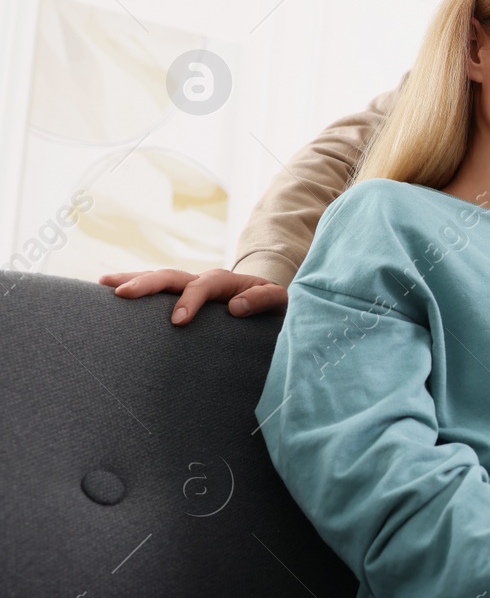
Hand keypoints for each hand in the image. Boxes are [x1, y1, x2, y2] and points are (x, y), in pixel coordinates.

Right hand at [98, 268, 286, 324]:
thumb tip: (235, 307)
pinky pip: (156, 292)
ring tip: (103, 284)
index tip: (178, 321)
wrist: (270, 302)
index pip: (204, 286)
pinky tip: (109, 292)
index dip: (190, 301)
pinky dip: (134, 287)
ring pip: (157, 278)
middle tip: (122, 294)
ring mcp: (189, 288)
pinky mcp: (180, 298)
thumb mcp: (278, 301)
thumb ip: (263, 300)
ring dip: (132, 279)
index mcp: (226, 283)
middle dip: (147, 283)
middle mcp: (203, 281)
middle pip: (172, 276)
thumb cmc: (273, 305)